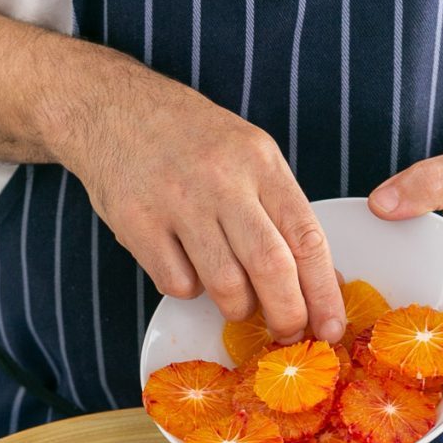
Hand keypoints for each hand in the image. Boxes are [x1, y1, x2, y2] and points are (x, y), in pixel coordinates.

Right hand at [60, 55, 345, 343]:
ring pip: (225, 284)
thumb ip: (277, 207)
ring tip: (236, 303)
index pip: (307, 236)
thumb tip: (314, 280)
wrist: (111, 108)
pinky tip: (185, 266)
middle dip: (287, 315)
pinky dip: (189, 289)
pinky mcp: (138, 223)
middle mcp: (222, 179)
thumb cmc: (188, 139)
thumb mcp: (246, 152)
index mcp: (260, 160)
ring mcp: (178, 202)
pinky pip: (178, 283)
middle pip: (271, 267)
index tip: (332, 326)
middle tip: (289, 334)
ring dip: (237, 308)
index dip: (323, 291)